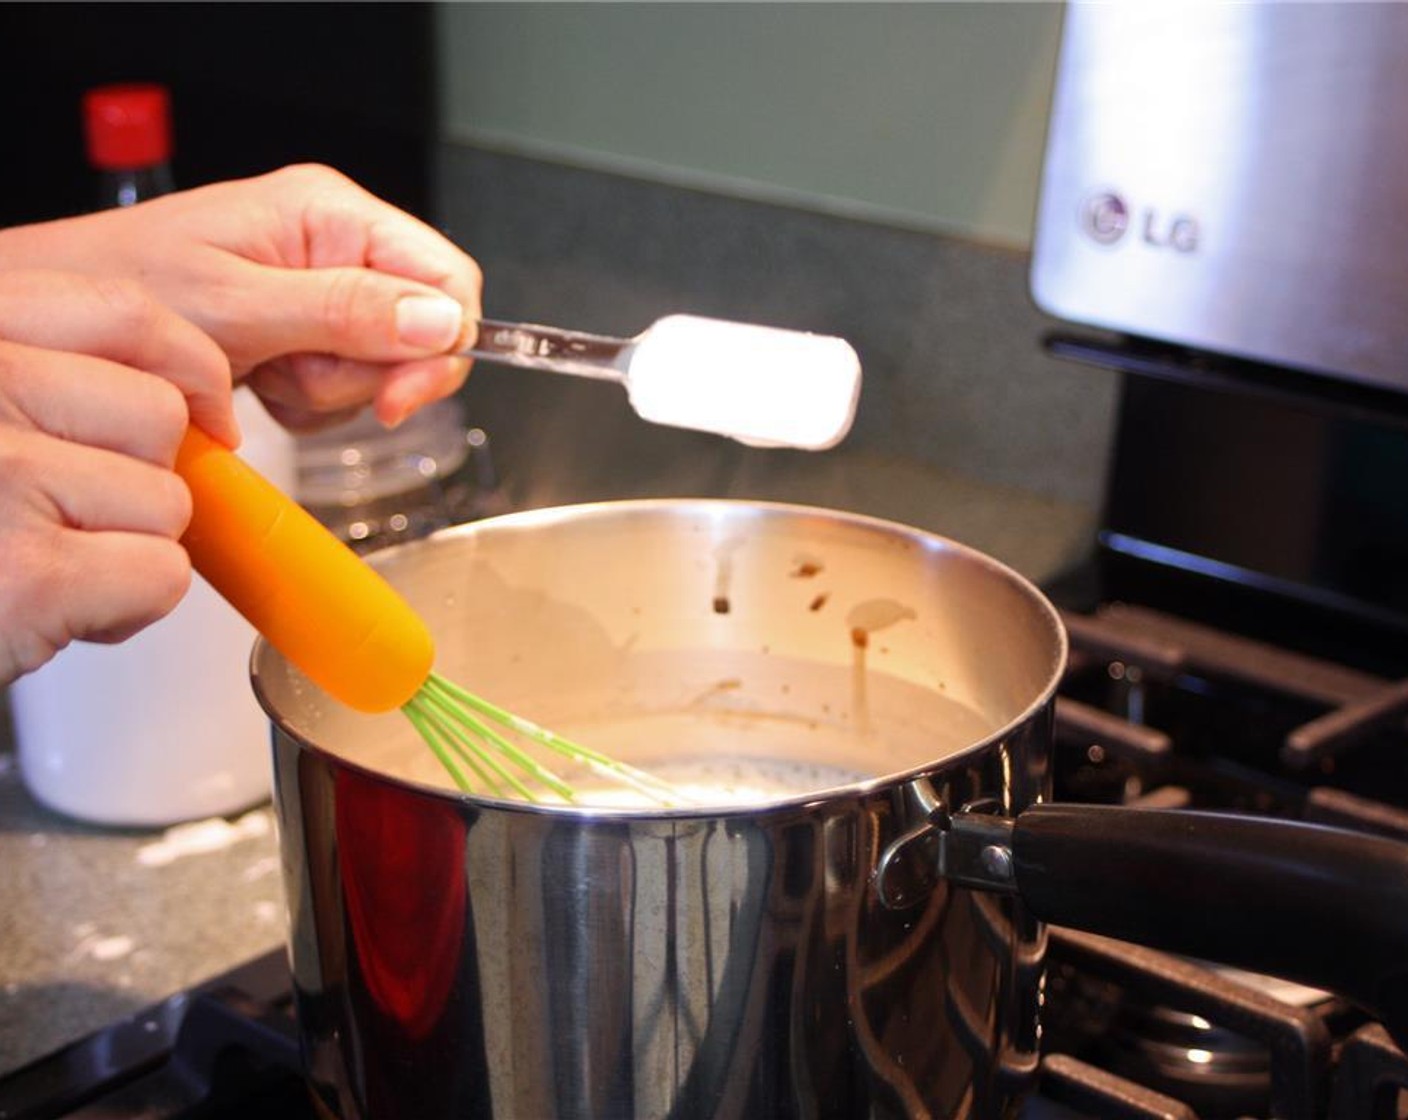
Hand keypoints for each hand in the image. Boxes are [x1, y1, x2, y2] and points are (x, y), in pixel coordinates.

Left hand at [0, 165, 483, 430]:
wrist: (60, 326)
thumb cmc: (121, 290)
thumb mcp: (238, 305)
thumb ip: (346, 312)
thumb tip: (440, 321)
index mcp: (331, 215)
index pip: (448, 278)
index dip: (441, 345)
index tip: (399, 398)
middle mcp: (335, 248)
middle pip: (419, 332)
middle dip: (366, 374)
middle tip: (298, 375)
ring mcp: (322, 294)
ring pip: (382, 368)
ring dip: (327, 392)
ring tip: (263, 372)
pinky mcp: (304, 335)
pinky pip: (345, 389)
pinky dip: (307, 404)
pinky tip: (261, 383)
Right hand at [0, 270, 234, 683]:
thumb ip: (51, 376)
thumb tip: (189, 399)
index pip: (125, 312)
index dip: (189, 366)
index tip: (203, 411)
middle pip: (160, 416)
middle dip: (142, 478)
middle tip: (71, 518)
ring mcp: (5, 474)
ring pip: (168, 500)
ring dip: (129, 549)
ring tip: (46, 565)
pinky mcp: (33, 574)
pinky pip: (161, 574)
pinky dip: (128, 608)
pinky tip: (49, 609)